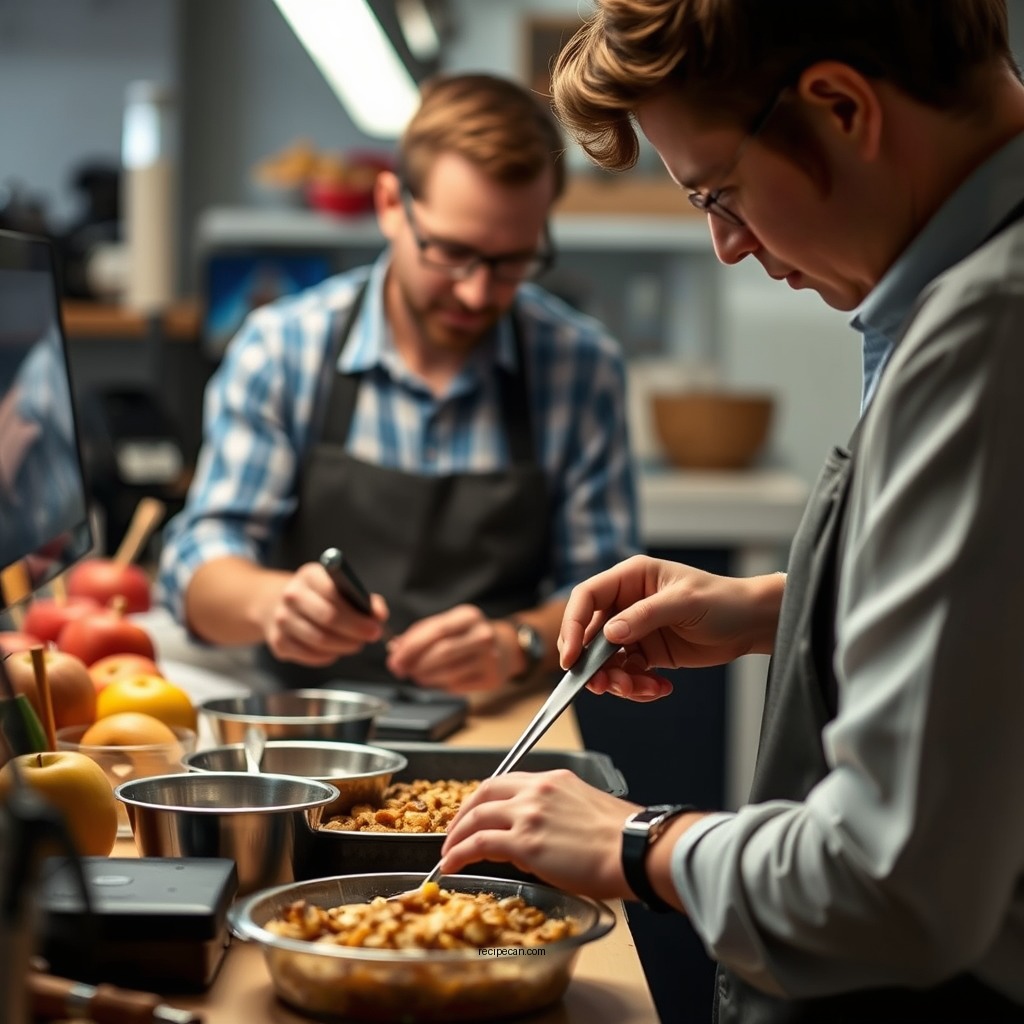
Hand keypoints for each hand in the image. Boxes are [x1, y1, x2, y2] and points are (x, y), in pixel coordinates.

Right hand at [262, 560, 389, 665]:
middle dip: (354, 632)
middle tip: (370, 637)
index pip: (333, 594)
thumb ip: (364, 599)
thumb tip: (380, 616)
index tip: (376, 626)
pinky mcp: (278, 641)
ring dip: (344, 646)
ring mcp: (281, 619)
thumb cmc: (322, 597)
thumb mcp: (341, 587)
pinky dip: (327, 656)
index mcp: (309, 575)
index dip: (357, 614)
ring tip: (355, 643)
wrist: (280, 604)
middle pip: (327, 618)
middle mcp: (291, 595)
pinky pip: (310, 655)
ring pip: (319, 640)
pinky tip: (334, 650)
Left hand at [385, 604, 511, 692]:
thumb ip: (422, 634)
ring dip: (424, 677)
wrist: (506, 647)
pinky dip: (439, 685)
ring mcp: (490, 658)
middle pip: (442, 652)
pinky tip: (434, 680)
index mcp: (469, 616)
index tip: (394, 657)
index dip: (411, 646)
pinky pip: (456, 685)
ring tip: (415, 675)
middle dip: (415, 663)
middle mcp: (483, 635)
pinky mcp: (491, 678)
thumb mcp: (450, 624)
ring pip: (448, 672)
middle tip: (400, 669)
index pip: (435, 630)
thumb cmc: (470, 635)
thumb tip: (396, 649)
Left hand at [440, 770, 640, 898]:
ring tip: (448, 853)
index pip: (507, 782)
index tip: (475, 812)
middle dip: (463, 812)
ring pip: (476, 817)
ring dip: (456, 835)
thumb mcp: (587, 811)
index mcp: (554, 780)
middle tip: (454, 831)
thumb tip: (539, 839)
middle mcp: (537, 791)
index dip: (484, 798)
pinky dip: (459, 853)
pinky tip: (452, 865)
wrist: (636, 850)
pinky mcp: (525, 842)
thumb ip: (557, 816)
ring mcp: (528, 814)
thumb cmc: (624, 839)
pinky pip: (479, 844)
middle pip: (484, 793)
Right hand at [558, 555, 782, 699]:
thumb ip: (644, 616)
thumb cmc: (722, 600)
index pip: (586, 598)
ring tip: (642, 689)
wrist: (750, 623)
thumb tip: (609, 633)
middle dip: (595, 665)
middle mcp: (626, 603)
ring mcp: (635, 630)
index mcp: (630, 578)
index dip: (572, 625)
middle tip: (605, 685)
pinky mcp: (648, 654)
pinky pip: (629, 675)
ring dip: (619, 681)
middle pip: (590, 635)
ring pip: (607, 661)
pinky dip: (639, 688)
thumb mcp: (683, 603)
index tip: (571, 657)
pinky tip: (661, 688)